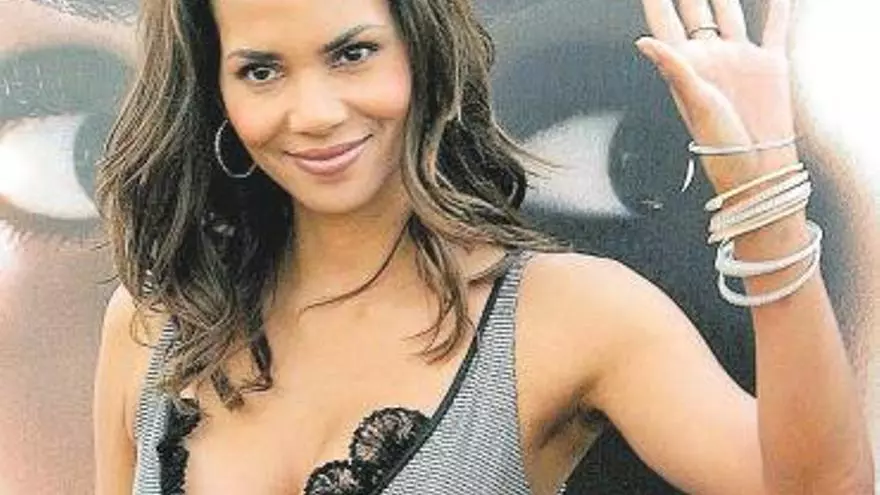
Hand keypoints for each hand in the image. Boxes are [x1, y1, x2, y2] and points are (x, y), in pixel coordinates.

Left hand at [636, 0, 796, 190]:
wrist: (758, 165)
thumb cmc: (721, 143)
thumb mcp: (694, 103)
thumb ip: (672, 67)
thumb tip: (643, 41)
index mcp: (686, 64)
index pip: (664, 21)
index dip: (656, 0)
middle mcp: (710, 56)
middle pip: (695, 9)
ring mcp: (739, 58)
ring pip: (730, 11)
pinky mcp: (769, 65)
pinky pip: (774, 27)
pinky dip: (779, 8)